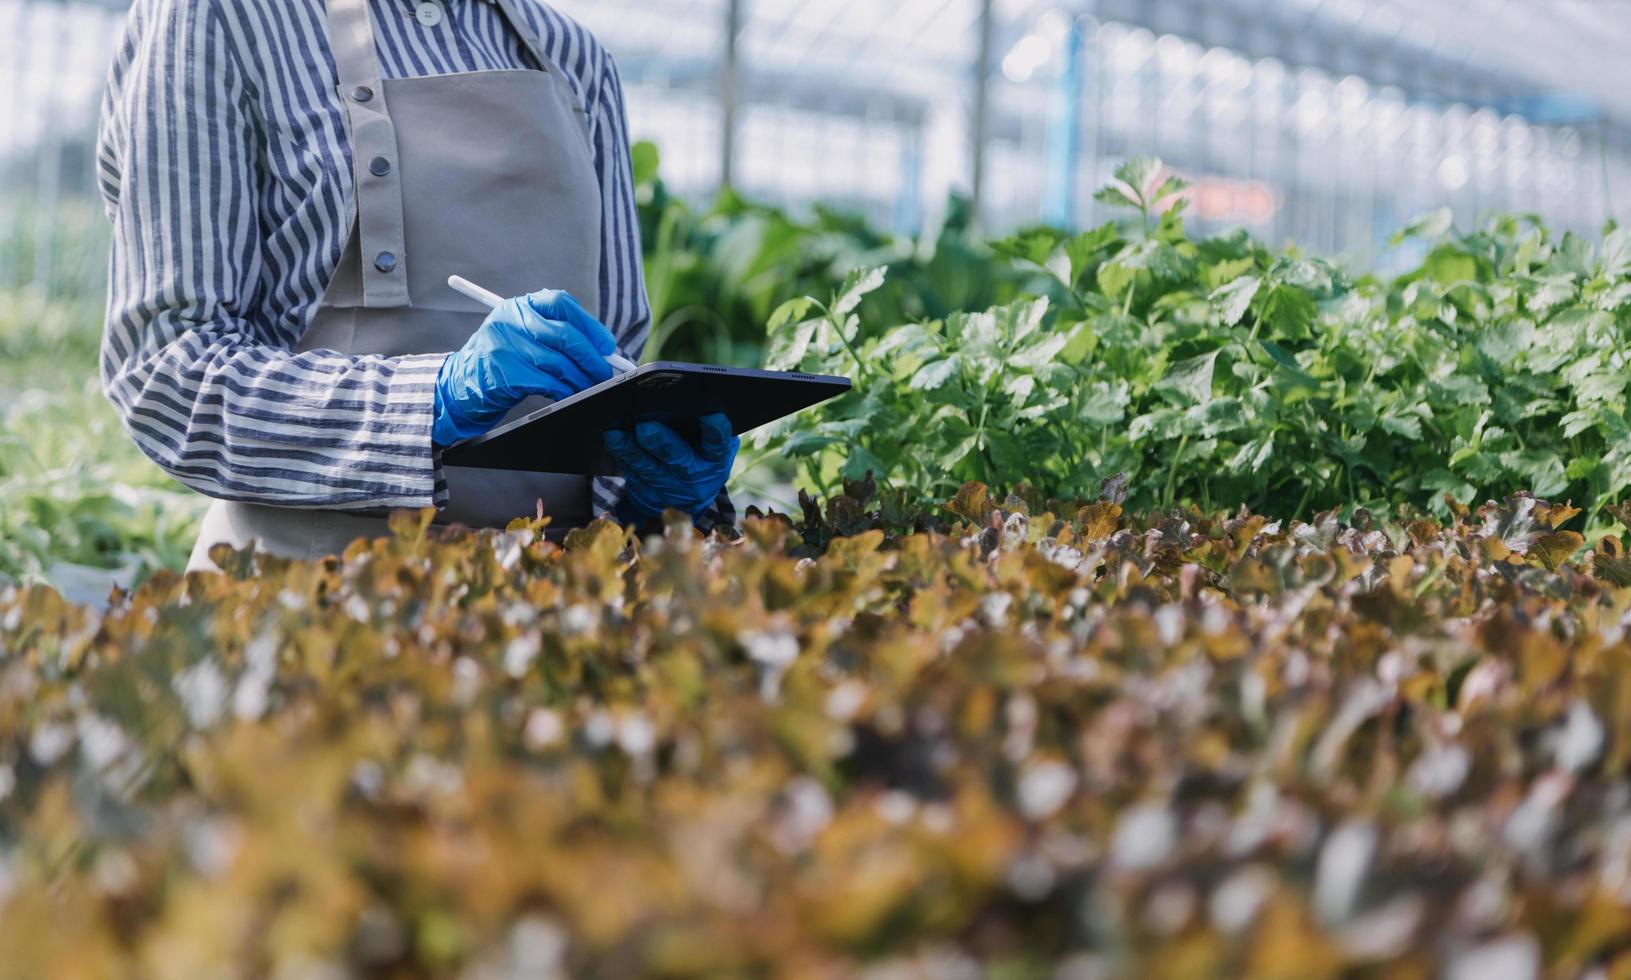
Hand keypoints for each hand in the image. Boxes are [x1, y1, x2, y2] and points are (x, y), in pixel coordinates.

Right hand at [434, 290, 617, 446]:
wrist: (461, 384)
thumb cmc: (502, 360)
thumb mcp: (522, 335)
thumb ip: (556, 335)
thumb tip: (601, 348)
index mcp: (519, 306)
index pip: (561, 303)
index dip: (589, 325)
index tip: (606, 345)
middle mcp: (510, 320)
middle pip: (565, 335)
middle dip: (591, 357)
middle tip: (604, 372)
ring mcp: (505, 346)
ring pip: (558, 362)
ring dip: (581, 378)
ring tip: (590, 386)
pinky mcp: (504, 373)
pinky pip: (546, 382)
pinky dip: (563, 390)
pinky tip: (568, 394)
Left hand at [604, 413, 738, 521]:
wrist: (691, 494)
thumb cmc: (701, 453)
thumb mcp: (712, 445)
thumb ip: (706, 427)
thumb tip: (691, 396)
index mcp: (716, 460)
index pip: (718, 444)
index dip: (716, 430)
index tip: (711, 414)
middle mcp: (695, 477)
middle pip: (677, 458)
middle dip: (660, 442)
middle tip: (645, 426)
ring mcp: (671, 489)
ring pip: (648, 469)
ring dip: (630, 451)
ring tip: (615, 433)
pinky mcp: (649, 495)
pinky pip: (633, 476)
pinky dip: (621, 458)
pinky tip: (611, 442)